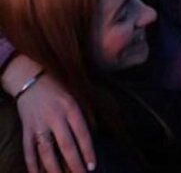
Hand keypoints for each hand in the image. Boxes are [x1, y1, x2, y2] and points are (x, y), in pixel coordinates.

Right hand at [2, 56, 95, 172]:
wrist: (31, 79)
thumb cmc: (56, 88)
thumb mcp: (74, 95)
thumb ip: (82, 114)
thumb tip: (91, 135)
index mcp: (70, 107)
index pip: (82, 134)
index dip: (87, 151)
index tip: (92, 166)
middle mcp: (55, 116)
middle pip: (66, 145)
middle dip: (74, 164)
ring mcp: (39, 123)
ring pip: (47, 152)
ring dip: (55, 169)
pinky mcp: (26, 128)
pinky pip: (29, 150)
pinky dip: (32, 165)